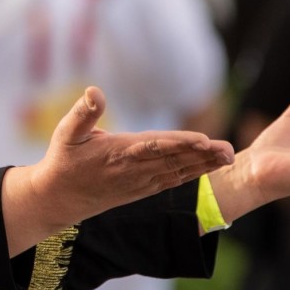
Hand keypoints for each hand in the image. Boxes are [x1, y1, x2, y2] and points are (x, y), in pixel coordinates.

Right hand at [4, 86, 234, 253]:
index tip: (203, 140)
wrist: (60, 198)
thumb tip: (94, 91)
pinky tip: (211, 167)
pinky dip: (193, 173)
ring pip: (178, 172)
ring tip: (230, 157)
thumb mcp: (65, 133)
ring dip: (205, 165)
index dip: (180, 143)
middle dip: (204, 156)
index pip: (155, 146)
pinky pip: (173, 180)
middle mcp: (134, 170)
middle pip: (175, 161)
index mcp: (118, 153)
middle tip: (230, 150)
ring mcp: (140, 182)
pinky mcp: (143, 188)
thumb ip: (82, 113)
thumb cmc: (63, 160)